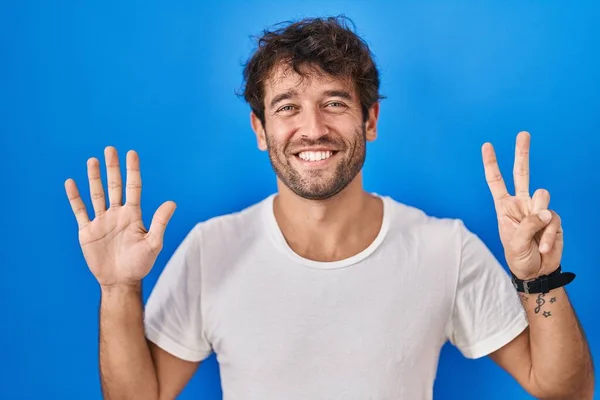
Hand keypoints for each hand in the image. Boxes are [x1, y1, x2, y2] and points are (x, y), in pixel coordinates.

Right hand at [65, 146, 175, 286]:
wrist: (120, 281)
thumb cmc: (140, 264)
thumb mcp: (153, 243)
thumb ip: (160, 222)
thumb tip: (172, 202)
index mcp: (133, 215)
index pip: (133, 187)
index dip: (132, 171)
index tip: (131, 153)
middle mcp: (117, 214)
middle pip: (114, 186)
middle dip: (112, 168)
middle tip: (110, 149)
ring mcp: (102, 221)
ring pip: (97, 194)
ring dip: (94, 178)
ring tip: (92, 160)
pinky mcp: (87, 231)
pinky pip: (80, 210)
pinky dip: (75, 197)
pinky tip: (71, 182)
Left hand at [482, 131, 562, 279]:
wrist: (536, 272)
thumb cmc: (518, 258)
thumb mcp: (515, 243)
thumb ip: (528, 224)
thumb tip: (546, 212)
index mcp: (504, 207)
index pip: (496, 182)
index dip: (491, 164)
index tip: (487, 146)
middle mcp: (521, 204)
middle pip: (522, 174)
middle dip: (522, 153)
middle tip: (523, 134)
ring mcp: (538, 209)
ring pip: (542, 196)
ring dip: (539, 219)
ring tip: (535, 239)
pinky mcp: (553, 218)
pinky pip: (553, 219)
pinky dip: (548, 235)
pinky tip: (543, 247)